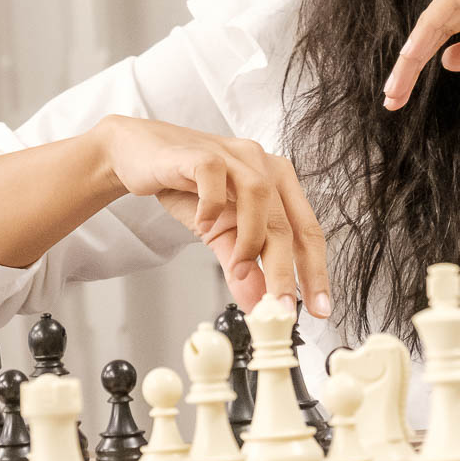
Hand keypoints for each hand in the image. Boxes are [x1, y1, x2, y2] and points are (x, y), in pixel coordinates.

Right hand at [92, 114, 328, 314]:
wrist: (141, 156)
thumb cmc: (187, 188)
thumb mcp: (219, 232)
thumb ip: (241, 265)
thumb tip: (258, 303)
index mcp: (278, 183)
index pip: (307, 230)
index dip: (316, 270)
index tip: (319, 308)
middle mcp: (263, 165)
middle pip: (285, 221)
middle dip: (286, 270)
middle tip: (281, 308)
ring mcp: (234, 155)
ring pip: (258, 195)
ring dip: (251, 239)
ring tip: (239, 270)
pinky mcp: (201, 152)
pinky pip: (213, 176)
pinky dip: (211, 204)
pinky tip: (202, 225)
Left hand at [381, 0, 459, 109]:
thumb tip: (448, 60)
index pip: (451, 26)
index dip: (425, 60)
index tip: (405, 92)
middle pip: (439, 20)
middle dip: (412, 60)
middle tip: (392, 94)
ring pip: (440, 12)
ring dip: (416, 49)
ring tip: (399, 82)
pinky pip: (456, 1)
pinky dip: (434, 28)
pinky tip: (419, 53)